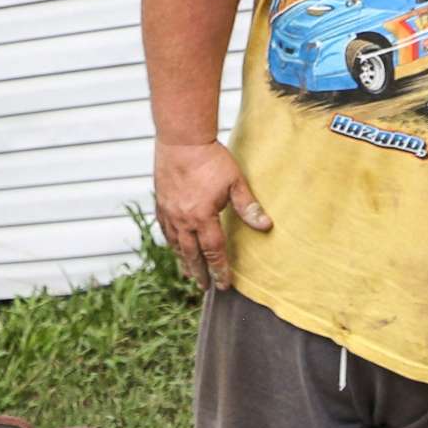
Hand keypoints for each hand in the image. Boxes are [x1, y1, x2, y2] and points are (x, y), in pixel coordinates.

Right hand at [153, 140, 270, 289]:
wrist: (181, 139)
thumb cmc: (210, 158)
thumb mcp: (235, 181)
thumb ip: (248, 206)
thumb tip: (266, 226)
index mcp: (203, 217)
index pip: (214, 251)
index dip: (220, 270)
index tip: (224, 285)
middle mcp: (183, 219)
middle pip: (192, 254)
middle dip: (200, 272)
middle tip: (205, 287)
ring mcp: (169, 212)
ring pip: (176, 244)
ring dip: (184, 261)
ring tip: (189, 274)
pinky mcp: (161, 202)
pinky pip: (164, 229)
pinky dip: (170, 242)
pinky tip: (174, 247)